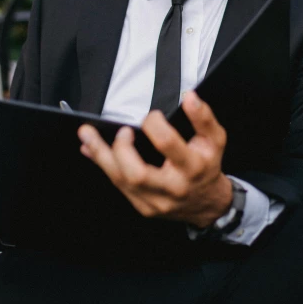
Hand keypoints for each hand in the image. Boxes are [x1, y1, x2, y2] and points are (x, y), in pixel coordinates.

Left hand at [77, 91, 232, 227]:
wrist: (207, 204)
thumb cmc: (207, 166)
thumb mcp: (215, 139)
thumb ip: (203, 117)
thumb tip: (189, 97)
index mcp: (192, 168)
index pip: (168, 144)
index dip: (155, 125)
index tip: (152, 116)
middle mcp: (172, 188)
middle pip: (137, 173)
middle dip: (121, 149)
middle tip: (122, 131)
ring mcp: (155, 201)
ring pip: (121, 181)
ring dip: (101, 155)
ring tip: (87, 135)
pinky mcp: (142, 207)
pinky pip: (118, 185)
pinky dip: (103, 164)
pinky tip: (91, 150)